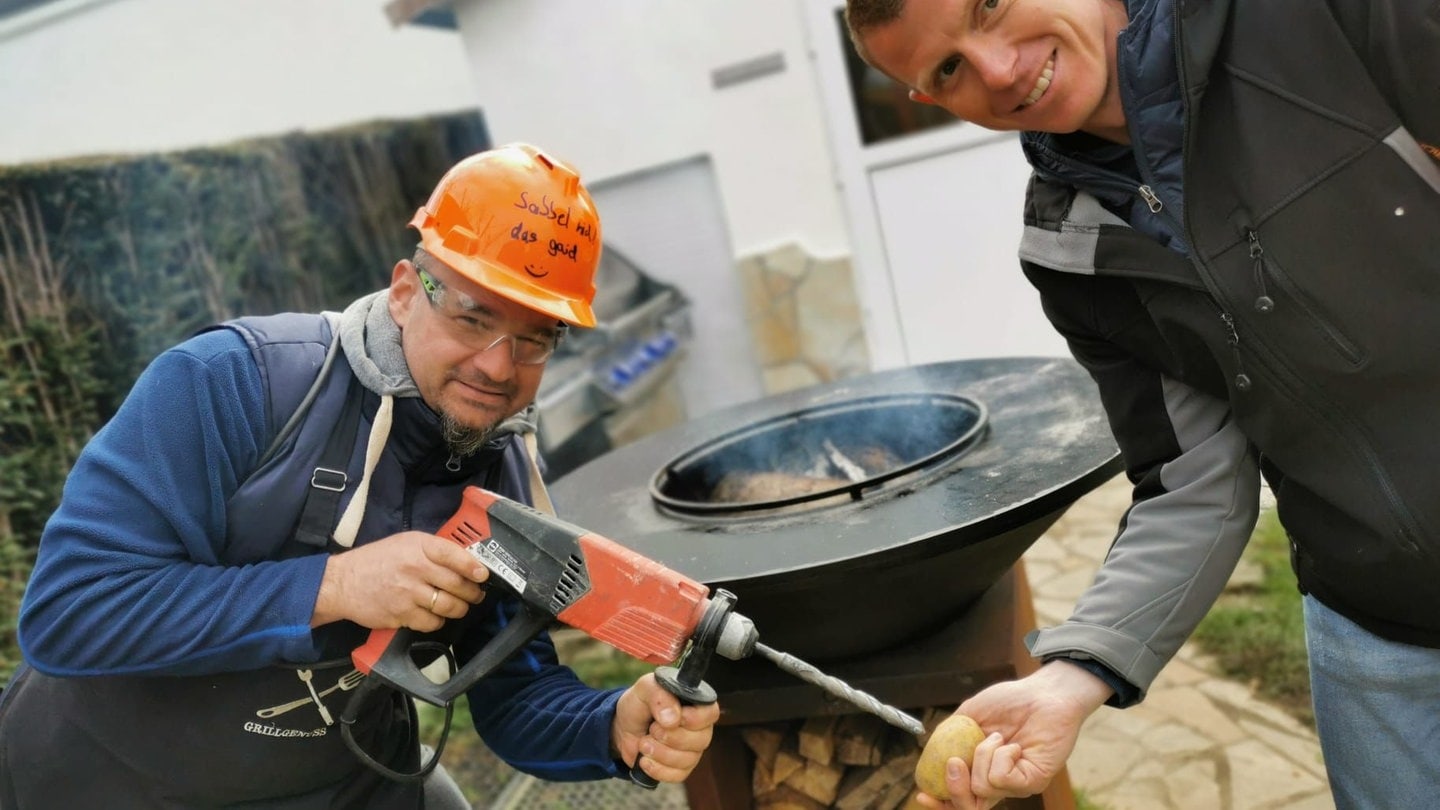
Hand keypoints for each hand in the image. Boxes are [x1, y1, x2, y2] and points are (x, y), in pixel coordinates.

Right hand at [311, 531, 489, 630]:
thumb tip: (465, 560)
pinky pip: (432, 622)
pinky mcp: (401, 614)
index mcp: (418, 547)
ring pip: (448, 605)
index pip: (453, 555)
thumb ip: (432, 550)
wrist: (342, 582)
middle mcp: (415, 568)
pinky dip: (438, 621)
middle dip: (472, 592)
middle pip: (456, 584)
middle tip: (475, 595)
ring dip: (459, 609)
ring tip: (459, 607)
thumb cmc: (376, 561)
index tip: (483, 575)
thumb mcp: (404, 543)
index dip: (473, 566)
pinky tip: (435, 616)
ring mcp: (408, 593)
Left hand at [611, 672, 719, 782]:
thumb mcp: (645, 689)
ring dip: (660, 753)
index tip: (675, 719)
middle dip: (670, 737)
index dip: (695, 719)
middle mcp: (699, 729)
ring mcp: (692, 751)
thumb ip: (659, 696)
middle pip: (700, 740)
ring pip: (687, 759)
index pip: (710, 713)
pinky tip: (644, 759)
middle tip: (652, 729)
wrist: (623, 726)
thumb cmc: (640, 704)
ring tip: (643, 742)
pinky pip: (677, 775)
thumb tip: (672, 719)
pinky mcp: (681, 769)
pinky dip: (657, 769)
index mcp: (696, 705)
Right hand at [914, 661, 1113, 808]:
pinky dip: (1001, 756)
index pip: (960, 798)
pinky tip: (1014, 744)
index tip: (922, 793)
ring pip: (982, 788)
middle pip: (969, 807)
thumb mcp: (970, 715)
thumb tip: (930, 754)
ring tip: (999, 736)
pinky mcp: (1033, 781)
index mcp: (982, 771)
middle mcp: (999, 784)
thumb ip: (949, 735)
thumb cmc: (1011, 701)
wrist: (1043, 692)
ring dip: (983, 755)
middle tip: (956, 762)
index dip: (940, 803)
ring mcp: (1017, 785)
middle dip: (955, 788)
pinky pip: (1002, 778)